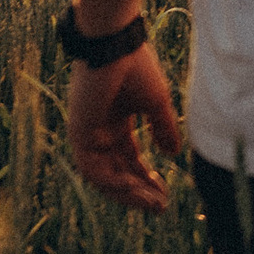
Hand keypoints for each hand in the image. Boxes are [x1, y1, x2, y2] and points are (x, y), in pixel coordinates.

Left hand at [67, 41, 184, 209]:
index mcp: (115, 123)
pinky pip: (92, 169)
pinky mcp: (79, 133)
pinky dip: (111, 182)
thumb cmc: (135, 67)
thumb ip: (163, 129)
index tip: (166, 194)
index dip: (147, 179)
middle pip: (117, 173)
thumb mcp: (156, 104)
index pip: (130, 160)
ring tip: (151, 203)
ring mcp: (87, 134)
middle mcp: (99, 132)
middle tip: (161, 207)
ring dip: (128, 193)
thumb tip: (174, 155)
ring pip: (105, 177)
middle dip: (139, 192)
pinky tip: (132, 186)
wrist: (115, 46)